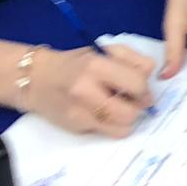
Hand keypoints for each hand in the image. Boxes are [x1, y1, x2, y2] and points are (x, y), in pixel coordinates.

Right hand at [24, 44, 153, 136]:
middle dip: (138, 106)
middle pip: (132, 110)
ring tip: (120, 107)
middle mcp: (86, 90)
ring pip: (124, 127)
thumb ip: (132, 61)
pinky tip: (107, 115)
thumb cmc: (75, 63)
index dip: (144, 87)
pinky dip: (115, 126)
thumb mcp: (104, 51)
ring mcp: (80, 112)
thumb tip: (149, 85)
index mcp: (95, 65)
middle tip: (132, 100)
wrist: (37, 79)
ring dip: (128, 118)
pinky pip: (110, 133)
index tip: (139, 87)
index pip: (137, 82)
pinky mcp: (77, 126)